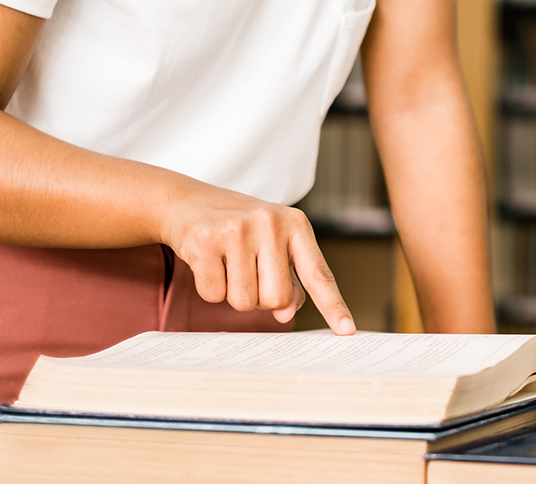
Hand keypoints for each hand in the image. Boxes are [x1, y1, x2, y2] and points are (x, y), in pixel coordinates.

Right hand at [160, 187, 353, 334]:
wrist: (187, 201)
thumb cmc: (238, 228)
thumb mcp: (273, 244)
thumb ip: (289, 278)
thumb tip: (287, 312)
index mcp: (295, 224)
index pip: (318, 274)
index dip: (333, 305)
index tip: (347, 330)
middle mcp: (270, 223)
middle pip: (276, 299)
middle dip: (260, 298)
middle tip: (246, 271)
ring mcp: (237, 229)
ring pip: (244, 302)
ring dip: (233, 293)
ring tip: (227, 264)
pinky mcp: (205, 240)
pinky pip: (214, 294)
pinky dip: (209, 287)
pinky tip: (208, 262)